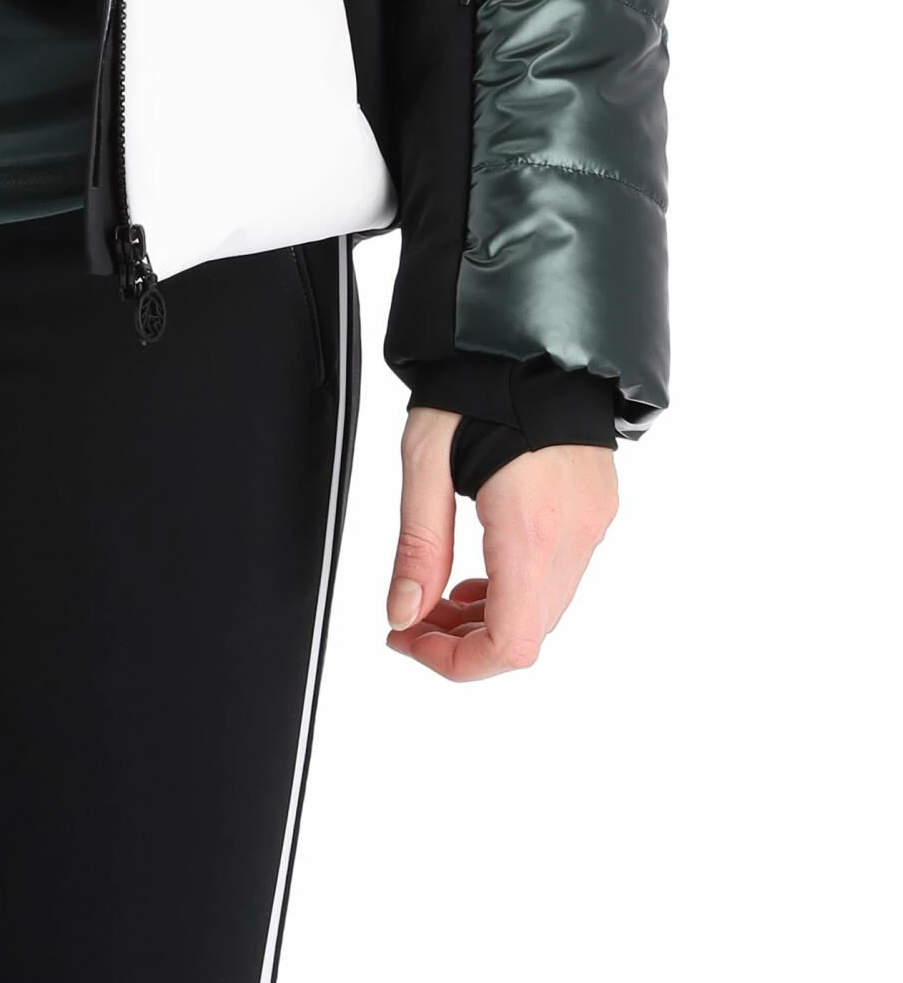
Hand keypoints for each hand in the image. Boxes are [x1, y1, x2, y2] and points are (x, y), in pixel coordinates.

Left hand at [383, 407, 616, 680]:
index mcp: (530, 529)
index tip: (408, 640)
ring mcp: (591, 525)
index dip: (456, 663)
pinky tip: (478, 566)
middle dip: (463, 642)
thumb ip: (418, 543)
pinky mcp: (595, 510)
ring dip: (489, 617)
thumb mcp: (425, 457)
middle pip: (526, 634)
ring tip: (436, 591)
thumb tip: (404, 614)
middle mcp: (573, 537)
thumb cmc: (477, 384)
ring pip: (544, 610)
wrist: (535, 336)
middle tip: (410, 616)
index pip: (510, 644)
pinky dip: (516, 587)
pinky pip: (559, 576)